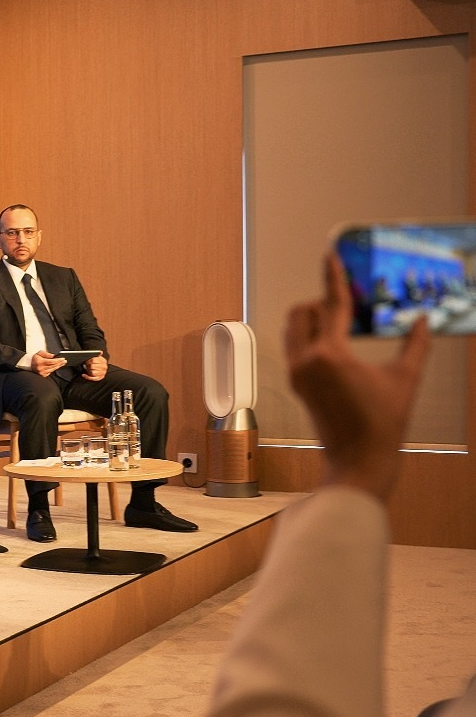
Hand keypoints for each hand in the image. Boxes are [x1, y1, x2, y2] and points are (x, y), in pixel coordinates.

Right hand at [30, 349, 66, 377]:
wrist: (29, 364)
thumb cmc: (34, 358)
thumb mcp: (40, 353)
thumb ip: (47, 354)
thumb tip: (53, 356)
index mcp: (40, 362)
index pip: (52, 361)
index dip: (58, 360)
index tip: (63, 359)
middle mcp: (41, 368)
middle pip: (54, 366)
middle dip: (60, 363)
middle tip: (64, 361)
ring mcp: (42, 372)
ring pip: (53, 369)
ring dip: (58, 366)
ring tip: (62, 363)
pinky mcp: (43, 375)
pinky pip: (51, 372)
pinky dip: (54, 369)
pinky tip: (56, 366)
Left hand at [82, 354, 107, 380]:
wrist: (103, 370)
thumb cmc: (98, 364)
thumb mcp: (98, 358)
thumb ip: (97, 355)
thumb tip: (101, 352)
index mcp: (103, 361)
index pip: (93, 360)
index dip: (88, 361)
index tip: (86, 362)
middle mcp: (103, 367)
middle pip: (92, 366)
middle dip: (88, 366)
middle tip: (87, 366)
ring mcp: (102, 373)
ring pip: (92, 372)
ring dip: (88, 371)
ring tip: (88, 369)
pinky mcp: (99, 378)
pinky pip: (92, 378)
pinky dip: (87, 377)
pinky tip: (83, 375)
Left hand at [285, 255, 428, 499]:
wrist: (358, 461)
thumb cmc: (382, 424)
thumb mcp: (405, 379)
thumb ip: (414, 344)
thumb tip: (421, 319)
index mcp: (329, 355)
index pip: (331, 305)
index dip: (334, 277)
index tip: (331, 255)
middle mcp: (305, 361)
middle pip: (303, 312)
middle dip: (323, 302)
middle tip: (349, 303)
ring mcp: (296, 373)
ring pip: (294, 329)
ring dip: (313, 318)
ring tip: (343, 323)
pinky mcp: (296, 384)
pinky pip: (296, 347)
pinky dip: (310, 336)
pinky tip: (335, 342)